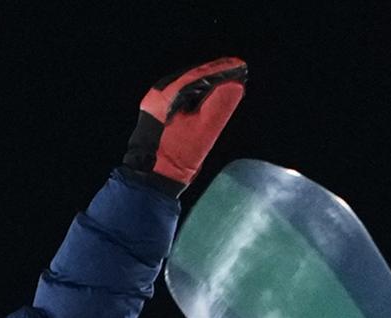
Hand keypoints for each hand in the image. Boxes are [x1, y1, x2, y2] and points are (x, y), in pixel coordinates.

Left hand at [124, 57, 247, 190]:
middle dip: (215, 73)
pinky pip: (181, 97)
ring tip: (226, 81)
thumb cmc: (175, 158)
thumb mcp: (203, 131)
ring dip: (207, 83)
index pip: (199, 75)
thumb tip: (236, 85)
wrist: (151, 178)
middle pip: (192, 77)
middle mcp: (160, 94)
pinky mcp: (158, 115)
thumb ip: (219, 106)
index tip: (239, 65)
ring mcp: (157, 104)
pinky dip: (197, 94)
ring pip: (187, 87)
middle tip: (236, 69)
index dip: (222, 69)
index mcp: (167, 93)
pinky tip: (208, 97)